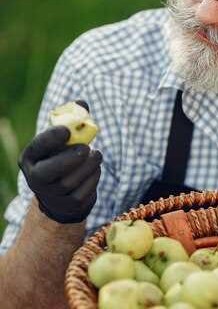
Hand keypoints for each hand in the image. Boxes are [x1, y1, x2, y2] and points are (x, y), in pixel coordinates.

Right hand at [18, 100, 102, 223]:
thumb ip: (71, 120)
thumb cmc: (62, 157)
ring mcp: (51, 195)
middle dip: (69, 159)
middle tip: (86, 148)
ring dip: (88, 166)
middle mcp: (35, 179)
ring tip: (96, 155)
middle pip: (49, 172)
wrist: (63, 192)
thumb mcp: (61, 140)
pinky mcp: (69, 205)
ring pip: (70, 182)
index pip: (37, 148)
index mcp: (29, 158)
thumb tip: (82, 103)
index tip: (67, 130)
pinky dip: (94, 177)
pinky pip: (84, 191)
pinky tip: (96, 168)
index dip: (50, 139)